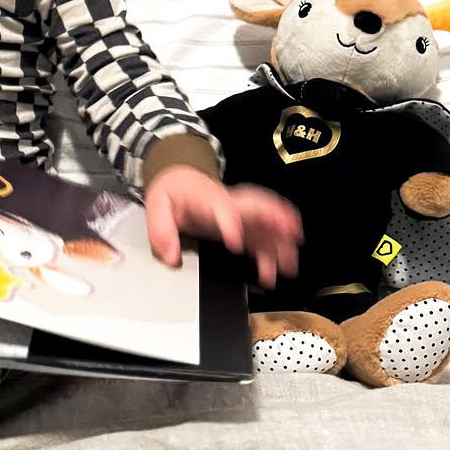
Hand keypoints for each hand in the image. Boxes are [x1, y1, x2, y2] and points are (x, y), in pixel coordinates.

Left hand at [144, 165, 300, 288]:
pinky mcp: (242, 225)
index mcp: (207, 198)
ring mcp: (239, 214)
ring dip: (280, 240)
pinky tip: (277, 269)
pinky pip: (260, 238)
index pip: (223, 208)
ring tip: (292, 261)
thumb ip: (161, 231)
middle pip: (256, 207)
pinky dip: (271, 253)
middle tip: (290, 234)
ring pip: (265, 224)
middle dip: (275, 219)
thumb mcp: (157, 205)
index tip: (236, 243)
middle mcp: (229, 204)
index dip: (231, 224)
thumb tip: (171, 257)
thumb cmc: (172, 191)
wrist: (179, 179)